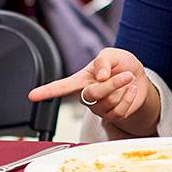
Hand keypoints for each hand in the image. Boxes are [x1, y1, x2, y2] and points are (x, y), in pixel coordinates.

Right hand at [28, 47, 158, 133]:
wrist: (139, 78)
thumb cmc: (121, 65)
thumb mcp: (111, 54)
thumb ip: (103, 60)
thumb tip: (100, 76)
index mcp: (81, 80)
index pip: (61, 87)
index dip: (46, 91)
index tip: (32, 96)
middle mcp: (86, 95)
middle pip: (92, 94)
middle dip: (112, 84)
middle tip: (126, 74)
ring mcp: (98, 108)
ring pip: (108, 102)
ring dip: (123, 88)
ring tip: (128, 79)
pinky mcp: (112, 116)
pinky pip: (119, 111)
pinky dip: (130, 98)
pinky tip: (132, 90)